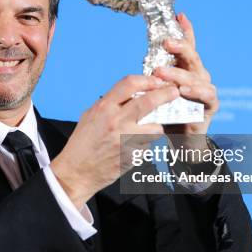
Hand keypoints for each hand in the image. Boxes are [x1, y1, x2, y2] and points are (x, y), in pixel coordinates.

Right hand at [51, 75, 179, 208]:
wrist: (77, 171)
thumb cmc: (82, 143)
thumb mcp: (90, 115)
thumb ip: (110, 103)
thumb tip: (131, 93)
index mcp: (104, 107)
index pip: (130, 83)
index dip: (147, 80)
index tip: (157, 81)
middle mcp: (116, 121)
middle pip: (149, 101)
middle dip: (166, 94)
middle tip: (174, 92)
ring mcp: (126, 139)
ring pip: (156, 127)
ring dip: (156, 127)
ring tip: (148, 130)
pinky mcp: (133, 156)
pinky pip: (149, 146)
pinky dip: (146, 145)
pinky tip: (134, 147)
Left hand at [155, 13, 218, 135]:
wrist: (181, 140)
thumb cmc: (167, 113)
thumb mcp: (157, 93)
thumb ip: (154, 79)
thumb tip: (141, 68)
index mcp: (185, 68)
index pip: (186, 46)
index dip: (185, 30)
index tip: (179, 15)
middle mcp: (198, 75)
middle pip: (191, 56)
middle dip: (179, 47)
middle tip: (165, 43)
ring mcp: (206, 88)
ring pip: (195, 76)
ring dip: (178, 73)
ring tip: (161, 72)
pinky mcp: (211, 105)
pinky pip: (206, 95)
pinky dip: (195, 91)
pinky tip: (182, 90)